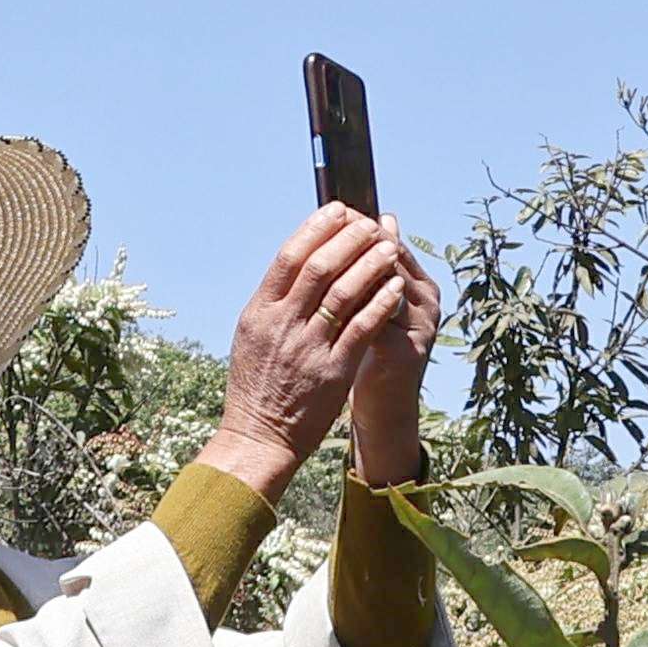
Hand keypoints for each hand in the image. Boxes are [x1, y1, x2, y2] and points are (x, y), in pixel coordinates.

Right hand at [202, 206, 432, 495]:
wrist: (258, 436)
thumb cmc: (256, 385)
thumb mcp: (252, 335)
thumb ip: (275, 300)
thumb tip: (301, 260)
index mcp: (259, 312)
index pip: (288, 257)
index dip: (316, 228)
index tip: (338, 210)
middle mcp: (282, 325)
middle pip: (319, 267)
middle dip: (349, 238)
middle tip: (370, 222)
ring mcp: (308, 348)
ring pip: (344, 292)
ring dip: (370, 263)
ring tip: (390, 246)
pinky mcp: (334, 371)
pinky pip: (362, 328)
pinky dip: (380, 302)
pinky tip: (395, 285)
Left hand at [344, 232, 440, 488]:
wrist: (384, 408)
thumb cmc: (369, 351)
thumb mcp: (368, 306)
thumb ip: (363, 272)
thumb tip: (349, 224)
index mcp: (420, 284)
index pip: (391, 240)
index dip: (360, 225)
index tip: (333, 210)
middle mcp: (428, 300)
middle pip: (393, 257)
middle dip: (357, 241)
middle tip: (327, 228)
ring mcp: (422, 326)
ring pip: (388, 284)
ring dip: (354, 270)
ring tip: (322, 257)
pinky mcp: (407, 353)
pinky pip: (377, 321)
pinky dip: (352, 308)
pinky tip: (326, 299)